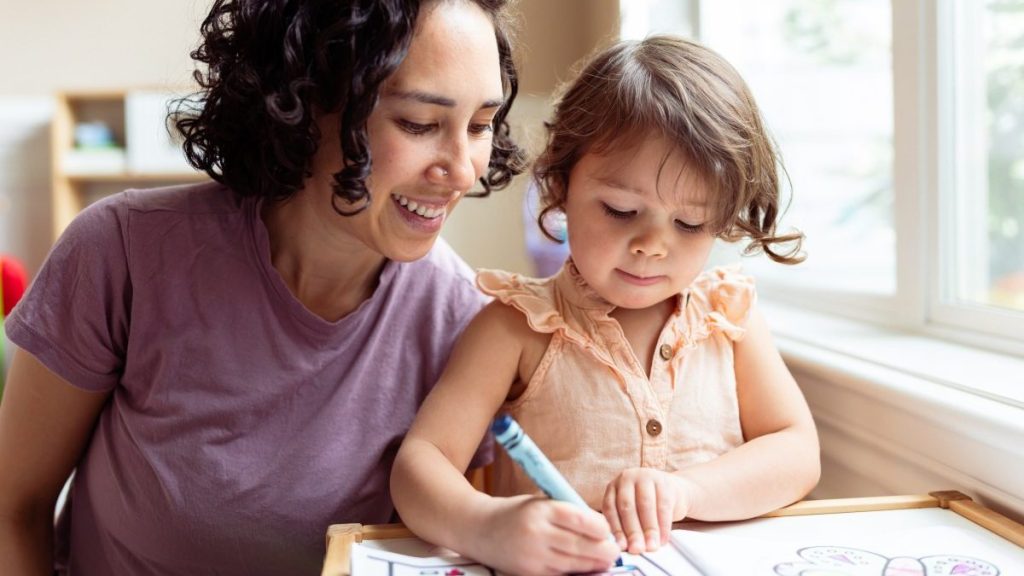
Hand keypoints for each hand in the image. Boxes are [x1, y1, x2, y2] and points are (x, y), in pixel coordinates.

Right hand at [470, 494, 620, 575]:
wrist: (480, 529)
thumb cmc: (517, 512)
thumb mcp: (540, 502)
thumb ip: (566, 513)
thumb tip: (600, 530)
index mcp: (541, 510)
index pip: (581, 520)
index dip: (600, 527)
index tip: (607, 530)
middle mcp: (537, 533)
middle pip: (580, 546)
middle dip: (603, 551)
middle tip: (614, 551)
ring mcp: (532, 556)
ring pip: (573, 564)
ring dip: (593, 565)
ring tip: (605, 561)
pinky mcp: (529, 573)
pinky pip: (560, 575)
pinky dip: (575, 573)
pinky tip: (585, 569)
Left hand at [602, 468, 691, 553]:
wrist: (672, 491)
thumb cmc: (647, 506)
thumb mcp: (631, 512)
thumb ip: (625, 525)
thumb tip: (623, 548)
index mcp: (613, 487)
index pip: (611, 509)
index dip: (616, 529)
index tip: (621, 547)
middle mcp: (627, 478)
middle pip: (627, 507)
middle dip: (632, 532)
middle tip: (637, 549)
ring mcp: (646, 477)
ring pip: (645, 506)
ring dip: (649, 530)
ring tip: (651, 547)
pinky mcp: (665, 482)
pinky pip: (663, 506)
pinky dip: (663, 526)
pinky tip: (663, 539)